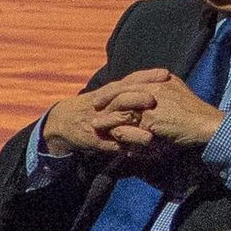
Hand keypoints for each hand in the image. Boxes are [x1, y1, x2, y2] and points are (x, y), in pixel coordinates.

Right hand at [43, 72, 161, 157]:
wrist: (64, 120)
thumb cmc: (94, 106)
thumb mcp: (110, 91)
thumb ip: (132, 85)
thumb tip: (163, 76)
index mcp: (111, 92)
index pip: (131, 81)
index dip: (147, 77)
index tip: (166, 75)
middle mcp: (106, 105)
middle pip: (123, 99)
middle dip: (138, 99)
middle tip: (153, 100)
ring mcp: (101, 123)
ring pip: (117, 125)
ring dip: (133, 133)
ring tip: (149, 139)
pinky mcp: (96, 139)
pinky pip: (112, 146)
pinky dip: (125, 150)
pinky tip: (137, 155)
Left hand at [98, 67, 223, 152]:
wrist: (206, 123)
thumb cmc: (193, 110)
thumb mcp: (176, 91)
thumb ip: (160, 87)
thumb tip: (151, 84)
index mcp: (159, 80)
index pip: (130, 80)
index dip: (114, 88)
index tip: (102, 94)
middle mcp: (154, 88)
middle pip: (121, 90)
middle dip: (105, 98)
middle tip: (93, 105)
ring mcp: (152, 103)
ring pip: (122, 107)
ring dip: (107, 116)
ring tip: (95, 123)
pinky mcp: (152, 119)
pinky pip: (130, 125)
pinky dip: (119, 131)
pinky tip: (111, 136)